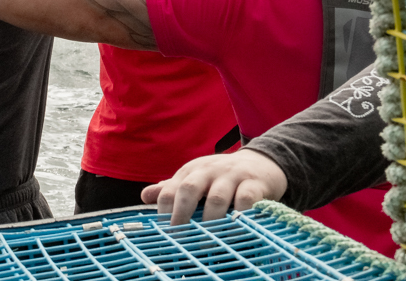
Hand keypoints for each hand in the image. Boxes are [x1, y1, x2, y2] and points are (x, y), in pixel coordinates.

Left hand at [140, 149, 287, 224]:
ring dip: (209, 220)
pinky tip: (234, 230)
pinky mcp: (254, 184)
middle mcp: (208, 171)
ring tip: (206, 241)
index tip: (162, 230)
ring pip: (216, 197)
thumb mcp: (196, 178)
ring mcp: (232, 176)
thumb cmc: (222, 177)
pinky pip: (246, 200)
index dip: (164, 209)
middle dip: (181, 213)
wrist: (261, 163)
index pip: (170, 188)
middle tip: (179, 236)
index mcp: (191, 171)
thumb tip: (144, 196)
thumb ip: (172, 189)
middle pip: (189, 189)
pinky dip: (239, 215)